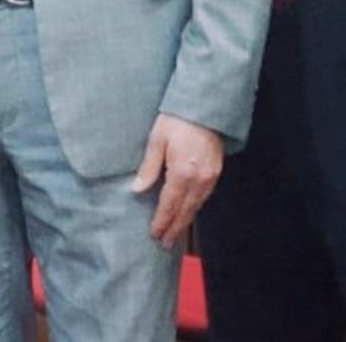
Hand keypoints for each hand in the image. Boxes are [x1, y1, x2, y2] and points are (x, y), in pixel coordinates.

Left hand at [132, 113, 222, 248]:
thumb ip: (149, 167)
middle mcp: (200, 180)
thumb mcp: (157, 140)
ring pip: (196, 206)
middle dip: (174, 228)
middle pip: (185, 211)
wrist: (205, 108)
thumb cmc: (176, 120)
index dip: (162, 221)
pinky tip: (187, 212)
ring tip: (174, 233)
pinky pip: (204, 197)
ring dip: (185, 220)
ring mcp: (210, 177)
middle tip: (164, 244)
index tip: (154, 234)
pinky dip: (194, 208)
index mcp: (183, 173)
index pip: (170, 205)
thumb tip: (137, 190)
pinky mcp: (216, 172)